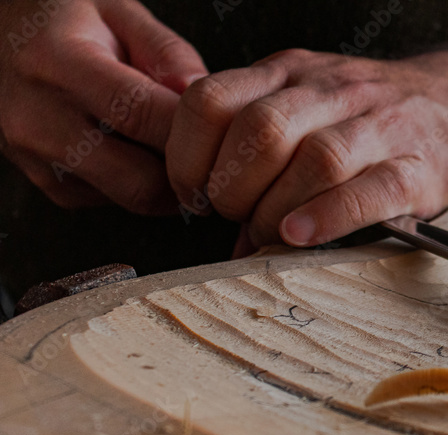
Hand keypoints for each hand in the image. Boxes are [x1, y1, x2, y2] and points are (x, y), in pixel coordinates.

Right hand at [0, 0, 206, 212]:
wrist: (5, 36)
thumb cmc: (68, 20)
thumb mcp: (120, 12)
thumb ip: (167, 51)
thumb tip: (201, 94)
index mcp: (57, 62)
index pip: (140, 115)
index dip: (192, 134)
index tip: (224, 137)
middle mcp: (38, 116)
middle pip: (139, 180)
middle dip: (186, 173)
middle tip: (210, 157)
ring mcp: (36, 157)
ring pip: (131, 198)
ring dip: (166, 183)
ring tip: (173, 148)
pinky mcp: (47, 184)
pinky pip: (113, 201)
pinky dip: (137, 183)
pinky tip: (136, 151)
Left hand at [166, 25, 447, 247]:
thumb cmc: (369, 116)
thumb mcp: (304, 102)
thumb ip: (254, 143)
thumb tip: (211, 214)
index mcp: (291, 72)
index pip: (213, 100)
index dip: (187, 154)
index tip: (191, 193)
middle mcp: (332, 90)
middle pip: (262, 130)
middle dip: (233, 188)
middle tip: (234, 218)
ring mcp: (381, 126)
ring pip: (316, 157)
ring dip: (277, 207)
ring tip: (269, 232)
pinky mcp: (420, 168)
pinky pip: (372, 188)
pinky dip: (330, 215)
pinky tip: (303, 233)